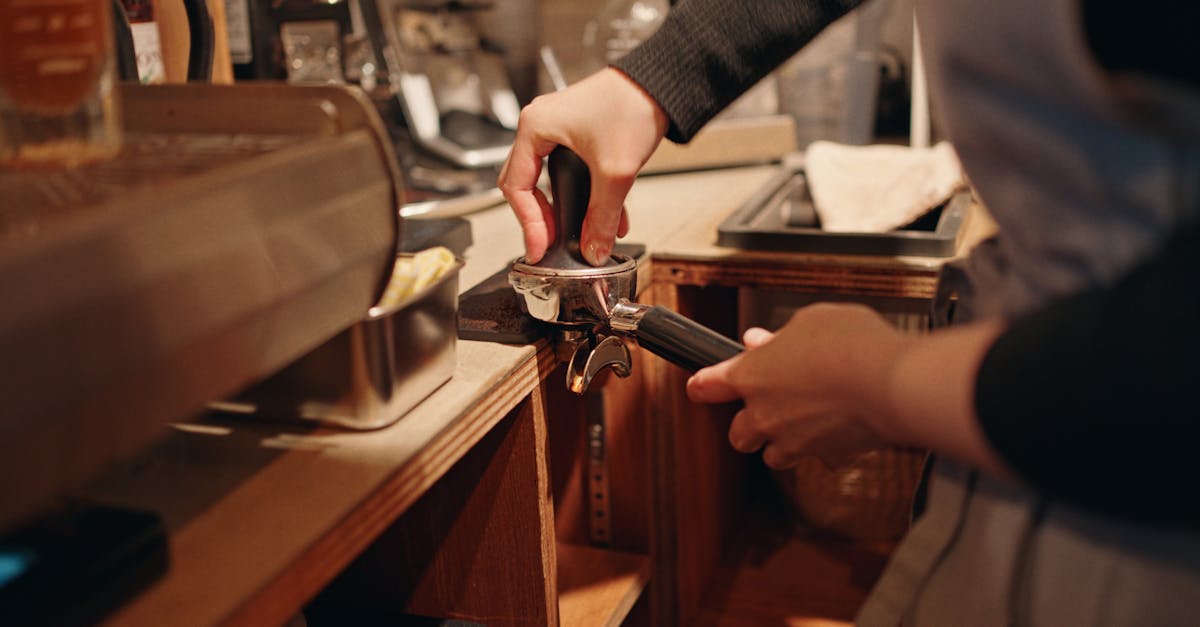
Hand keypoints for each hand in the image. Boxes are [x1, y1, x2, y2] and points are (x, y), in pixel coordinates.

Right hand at [497, 68, 668, 265]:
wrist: (662, 84)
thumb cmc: (631, 105)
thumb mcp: (615, 172)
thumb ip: (602, 217)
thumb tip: (594, 250)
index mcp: (535, 128)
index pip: (516, 186)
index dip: (527, 223)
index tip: (538, 249)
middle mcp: (541, 126)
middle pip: (527, 185)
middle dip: (542, 218)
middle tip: (552, 244)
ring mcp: (559, 129)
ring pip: (551, 181)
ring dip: (566, 210)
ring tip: (578, 235)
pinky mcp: (579, 134)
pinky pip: (572, 172)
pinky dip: (585, 196)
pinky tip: (606, 217)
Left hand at [686, 303, 910, 468]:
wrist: (891, 383)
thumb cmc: (850, 343)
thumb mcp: (810, 321)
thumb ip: (782, 336)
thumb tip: (760, 342)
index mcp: (751, 376)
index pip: (708, 386)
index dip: (702, 386)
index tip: (700, 387)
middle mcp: (766, 415)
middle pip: (738, 435)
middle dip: (748, 425)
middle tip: (766, 408)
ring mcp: (795, 441)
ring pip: (774, 456)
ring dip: (783, 442)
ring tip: (804, 421)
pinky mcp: (828, 456)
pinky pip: (821, 458)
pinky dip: (828, 449)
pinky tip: (843, 430)